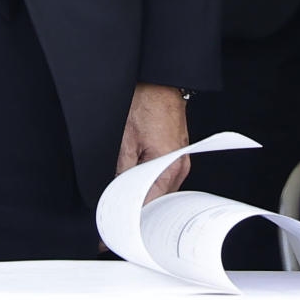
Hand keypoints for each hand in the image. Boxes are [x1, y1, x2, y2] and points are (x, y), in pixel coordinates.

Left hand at [115, 82, 188, 202]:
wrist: (160, 83)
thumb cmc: (146, 105)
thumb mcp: (126, 140)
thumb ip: (122, 170)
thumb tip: (117, 191)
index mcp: (168, 169)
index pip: (151, 204)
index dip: (134, 212)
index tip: (121, 216)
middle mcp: (179, 167)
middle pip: (159, 198)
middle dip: (139, 202)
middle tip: (120, 206)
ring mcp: (181, 160)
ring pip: (162, 186)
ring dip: (146, 189)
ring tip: (127, 191)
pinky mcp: (179, 152)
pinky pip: (165, 174)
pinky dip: (152, 177)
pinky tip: (139, 175)